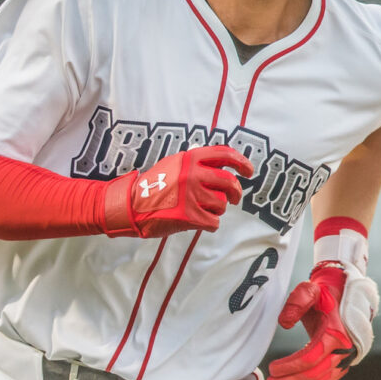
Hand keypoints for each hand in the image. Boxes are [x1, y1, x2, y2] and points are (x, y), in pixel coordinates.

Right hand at [103, 146, 252, 237]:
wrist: (131, 205)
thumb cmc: (153, 185)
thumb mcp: (173, 164)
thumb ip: (195, 162)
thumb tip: (221, 163)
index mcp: (190, 158)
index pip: (225, 154)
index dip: (242, 162)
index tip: (249, 171)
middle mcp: (193, 174)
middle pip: (230, 182)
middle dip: (235, 193)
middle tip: (233, 198)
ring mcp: (192, 195)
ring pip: (221, 204)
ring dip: (215, 209)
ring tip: (201, 209)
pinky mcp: (190, 215)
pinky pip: (214, 222)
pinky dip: (209, 224)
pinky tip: (198, 221)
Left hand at [266, 263, 378, 379]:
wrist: (344, 295)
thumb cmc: (325, 293)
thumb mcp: (311, 289)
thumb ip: (297, 301)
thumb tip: (284, 323)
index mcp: (337, 333)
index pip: (311, 358)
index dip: (290, 366)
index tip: (272, 368)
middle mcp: (343, 349)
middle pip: (315, 375)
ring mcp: (344, 358)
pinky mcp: (341, 363)